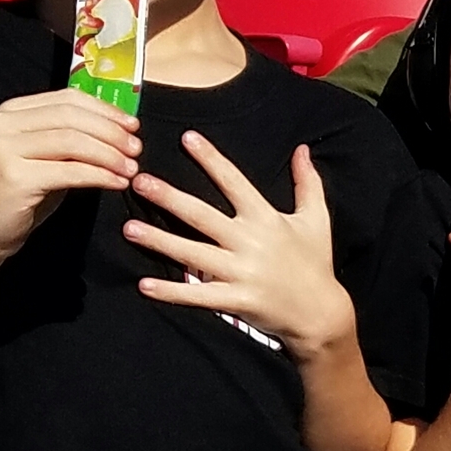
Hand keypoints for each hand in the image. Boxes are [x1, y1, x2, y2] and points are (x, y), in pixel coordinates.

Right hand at [0, 89, 140, 265]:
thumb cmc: (22, 194)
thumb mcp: (46, 157)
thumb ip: (71, 136)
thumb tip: (121, 127)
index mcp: (10, 112)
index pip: (66, 99)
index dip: (104, 110)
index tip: (132, 125)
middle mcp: (1, 124)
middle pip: (71, 117)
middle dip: (111, 132)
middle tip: (136, 149)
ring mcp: (3, 148)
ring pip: (73, 141)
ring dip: (109, 155)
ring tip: (131, 168)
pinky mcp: (13, 176)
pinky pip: (69, 171)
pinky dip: (100, 175)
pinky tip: (117, 182)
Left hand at [125, 135, 351, 361]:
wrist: (322, 312)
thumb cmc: (315, 262)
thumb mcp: (316, 219)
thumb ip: (308, 183)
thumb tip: (303, 150)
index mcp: (266, 219)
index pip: (234, 182)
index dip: (212, 159)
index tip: (187, 138)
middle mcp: (251, 242)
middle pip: (203, 216)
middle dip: (170, 198)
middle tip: (139, 181)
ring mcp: (242, 272)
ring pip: (193, 254)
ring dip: (159, 241)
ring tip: (129, 228)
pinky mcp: (237, 301)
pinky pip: (199, 295)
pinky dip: (172, 292)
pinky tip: (144, 285)